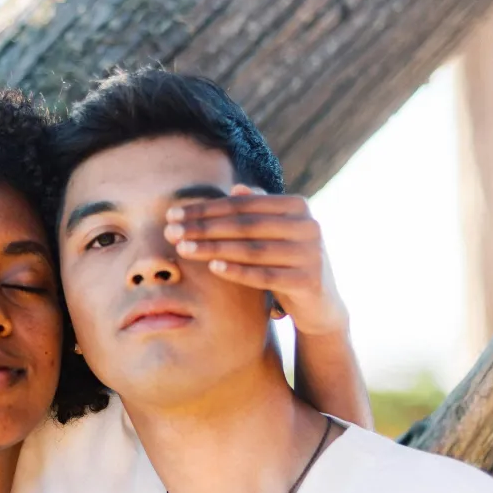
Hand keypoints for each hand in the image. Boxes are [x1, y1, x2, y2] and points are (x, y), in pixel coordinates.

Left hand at [164, 185, 349, 337]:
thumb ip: (260, 210)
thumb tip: (236, 188)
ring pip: (252, 250)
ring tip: (183, 249)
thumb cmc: (289, 262)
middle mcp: (309, 226)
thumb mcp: (277, 234)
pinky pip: (265, 276)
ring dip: (214, 249)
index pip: (242, 205)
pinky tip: (213, 268)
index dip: (206, 208)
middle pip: (245, 225)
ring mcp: (311, 253)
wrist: (321, 303)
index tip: (173, 214)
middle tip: (171, 231)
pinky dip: (238, 271)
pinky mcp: (309, 281)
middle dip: (203, 228)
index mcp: (298, 206)